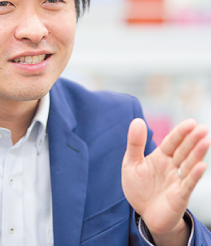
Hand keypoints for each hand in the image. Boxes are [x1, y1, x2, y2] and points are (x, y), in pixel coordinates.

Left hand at [122, 118, 209, 244]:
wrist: (144, 214)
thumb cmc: (139, 187)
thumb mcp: (131, 163)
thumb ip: (135, 143)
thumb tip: (137, 120)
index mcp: (160, 157)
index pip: (172, 142)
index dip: (181, 132)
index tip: (191, 122)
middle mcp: (171, 167)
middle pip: (183, 151)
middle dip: (192, 139)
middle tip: (203, 128)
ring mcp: (177, 181)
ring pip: (189, 164)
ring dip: (197, 153)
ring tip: (205, 141)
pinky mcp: (179, 196)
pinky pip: (188, 184)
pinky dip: (194, 175)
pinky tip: (202, 165)